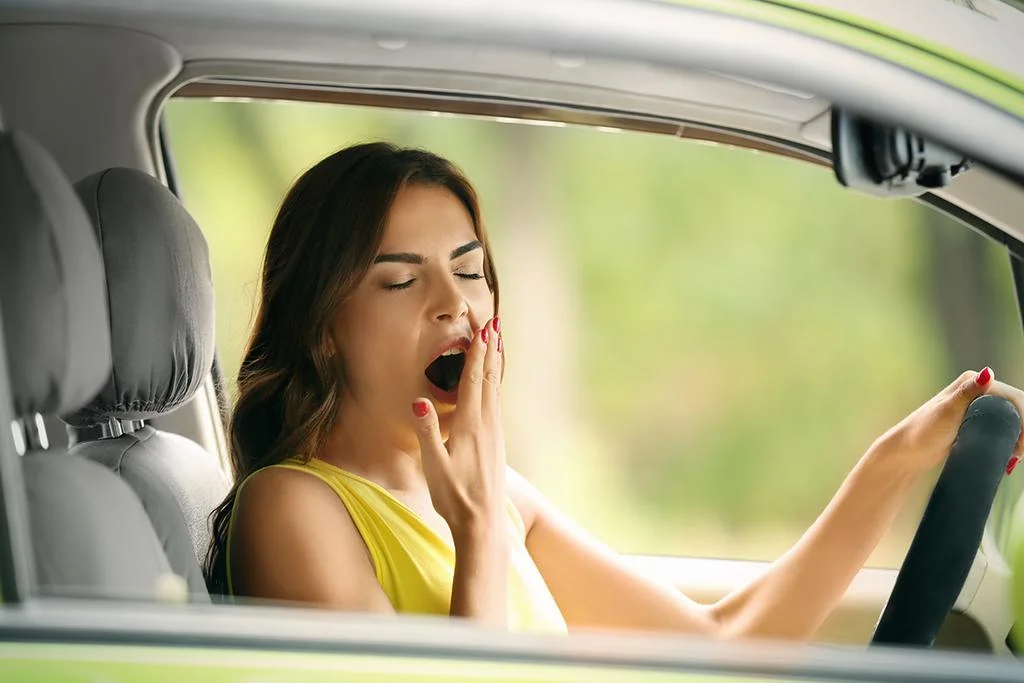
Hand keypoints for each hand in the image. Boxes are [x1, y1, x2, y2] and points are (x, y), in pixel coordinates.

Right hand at [411, 318, 504, 541]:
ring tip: (496, 342)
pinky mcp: (496, 443)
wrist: (482, 524)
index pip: (473, 380)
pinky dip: (494, 384)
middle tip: (493, 322)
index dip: (477, 352)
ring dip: (495, 363)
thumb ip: (427, 433)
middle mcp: (487, 424)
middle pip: (489, 378)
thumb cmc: (454, 497)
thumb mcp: (434, 467)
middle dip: (490, 348)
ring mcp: (495, 433)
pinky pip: (496, 403)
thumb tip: (418, 402)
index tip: (482, 327)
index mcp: (470, 425)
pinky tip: (493, 383)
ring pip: (495, 389)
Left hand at [879, 368, 1023, 475]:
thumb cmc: (923, 431)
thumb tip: (987, 374)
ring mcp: (977, 408)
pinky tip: (1008, 458)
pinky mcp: (976, 424)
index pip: (1012, 398)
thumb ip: (967, 393)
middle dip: (1022, 431)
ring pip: (1011, 421)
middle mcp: (977, 391)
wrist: (907, 452)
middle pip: (1015, 409)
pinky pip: (1002, 430)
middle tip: (1017, 455)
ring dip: (1017, 439)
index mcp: (971, 382)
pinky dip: (1009, 443)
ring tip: (1011, 459)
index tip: (1021, 444)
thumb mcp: (947, 411)